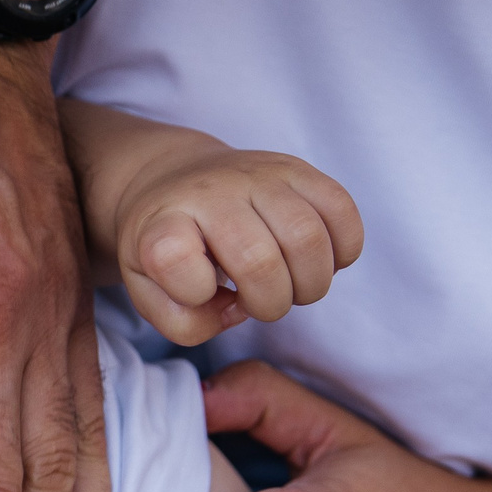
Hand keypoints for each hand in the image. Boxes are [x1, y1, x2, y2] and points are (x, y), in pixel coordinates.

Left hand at [105, 136, 360, 345]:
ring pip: (307, 237)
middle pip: (259, 261)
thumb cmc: (166, 246)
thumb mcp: (148, 290)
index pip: (171, 256)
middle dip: (270, 305)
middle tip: (260, 303)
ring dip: (311, 284)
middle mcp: (211, 191)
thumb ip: (182, 322)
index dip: (193, 291)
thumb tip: (236, 313)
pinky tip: (318, 262)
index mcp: (163, 220)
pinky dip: (343, 251)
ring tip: (292, 287)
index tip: (198, 290)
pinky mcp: (297, 168)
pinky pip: (341, 210)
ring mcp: (257, 174)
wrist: (175, 179)